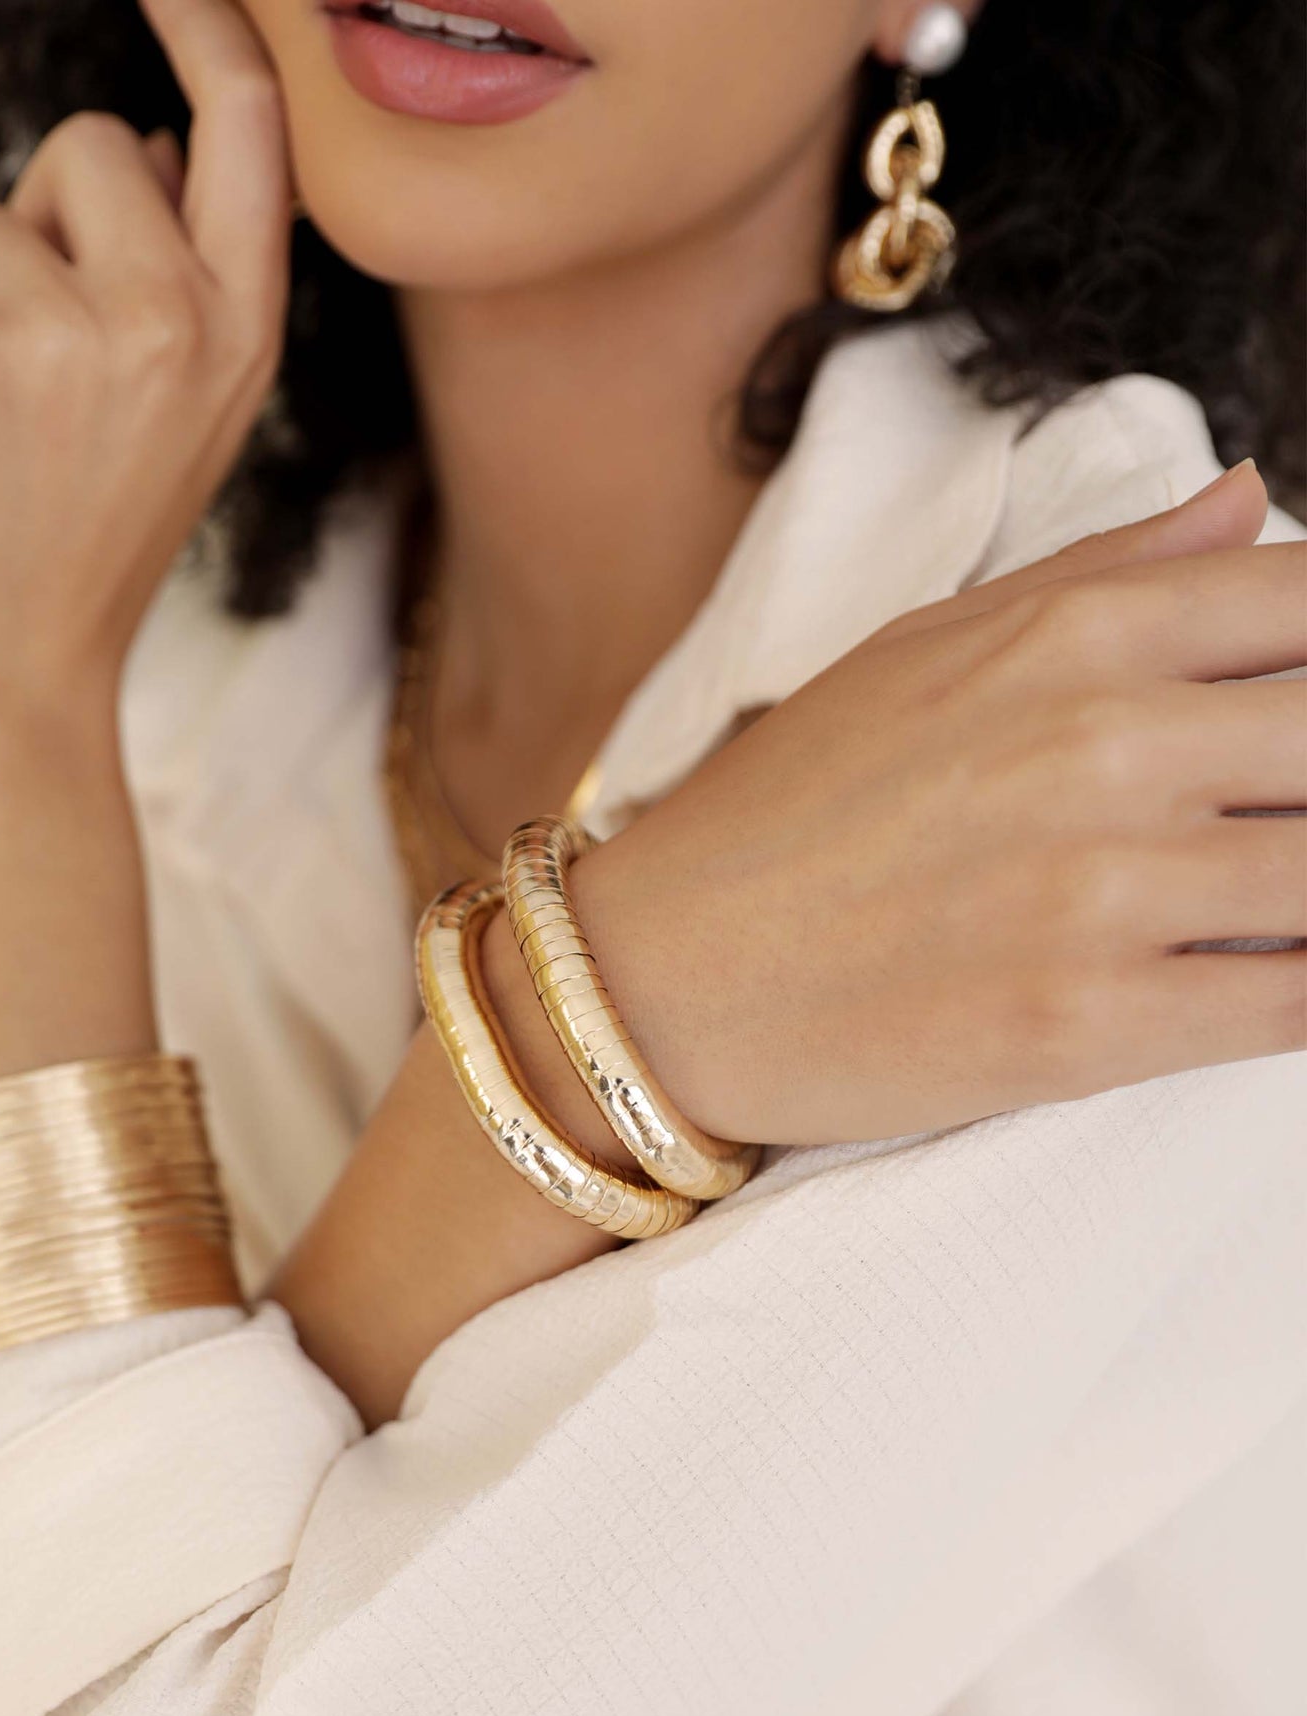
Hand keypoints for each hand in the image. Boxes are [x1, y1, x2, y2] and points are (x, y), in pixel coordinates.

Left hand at [0, 0, 292, 742]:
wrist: (8, 670)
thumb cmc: (82, 537)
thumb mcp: (186, 415)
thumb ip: (182, 279)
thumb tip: (147, 148)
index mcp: (243, 337)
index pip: (246, 131)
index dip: (212, 25)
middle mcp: (176, 323)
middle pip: (93, 144)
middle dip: (50, 211)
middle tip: (46, 358)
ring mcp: (69, 337)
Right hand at [568, 466, 1306, 1144]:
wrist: (662, 981)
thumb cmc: (791, 810)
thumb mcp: (926, 645)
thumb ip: (1106, 572)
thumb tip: (1247, 501)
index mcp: (1074, 635)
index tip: (1298, 719)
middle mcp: (1106, 742)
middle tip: (1280, 817)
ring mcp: (1103, 888)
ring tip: (1272, 898)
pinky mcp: (1092, 1025)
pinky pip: (1300, 1003)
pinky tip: (1279, 971)